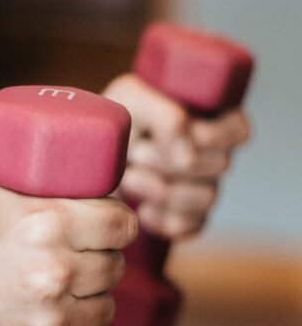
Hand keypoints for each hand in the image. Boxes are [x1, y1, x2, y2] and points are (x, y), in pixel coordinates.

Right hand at [0, 162, 136, 325]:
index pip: (122, 224)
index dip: (114, 225)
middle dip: (97, 262)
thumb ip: (22, 159)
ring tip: (51, 296)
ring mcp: (51, 323)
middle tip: (68, 263)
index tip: (102, 230)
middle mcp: (55, 272)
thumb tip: (61, 136)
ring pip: (104, 310)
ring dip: (86, 303)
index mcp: (47, 222)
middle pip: (115, 266)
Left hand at [103, 74, 250, 240]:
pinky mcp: (187, 217)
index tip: (177, 133)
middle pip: (219, 165)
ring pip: (206, 197)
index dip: (212, 136)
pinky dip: (160, 218)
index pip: (238, 130)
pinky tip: (140, 208)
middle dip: (170, 160)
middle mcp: (213, 153)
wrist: (87, 159)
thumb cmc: (115, 120)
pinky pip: (190, 226)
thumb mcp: (132, 99)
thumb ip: (165, 116)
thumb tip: (187, 157)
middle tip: (136, 153)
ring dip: (160, 188)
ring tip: (129, 177)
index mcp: (209, 117)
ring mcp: (203, 187)